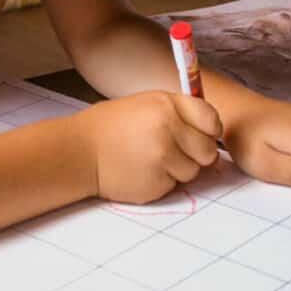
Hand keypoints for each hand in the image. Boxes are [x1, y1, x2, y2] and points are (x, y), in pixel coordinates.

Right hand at [79, 91, 221, 204]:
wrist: (78, 152)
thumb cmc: (110, 127)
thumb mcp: (145, 105)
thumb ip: (177, 115)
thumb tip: (211, 133)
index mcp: (167, 104)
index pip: (211, 120)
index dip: (210, 131)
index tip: (203, 135)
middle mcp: (169, 129)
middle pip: (208, 151)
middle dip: (196, 155)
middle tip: (174, 152)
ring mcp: (163, 157)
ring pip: (193, 172)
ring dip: (178, 170)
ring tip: (150, 160)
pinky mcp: (156, 183)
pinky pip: (174, 186)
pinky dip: (161, 182)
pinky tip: (141, 171)